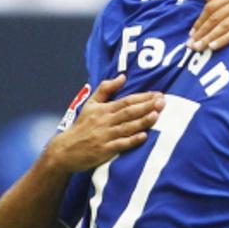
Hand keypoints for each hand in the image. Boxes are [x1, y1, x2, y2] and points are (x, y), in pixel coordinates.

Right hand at [44, 75, 162, 172]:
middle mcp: (105, 121)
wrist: (65, 150)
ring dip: (143, 121)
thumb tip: (123, 76)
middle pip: (129, 112)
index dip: (143, 97)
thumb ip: (105, 89)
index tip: (158, 94)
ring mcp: (105, 136)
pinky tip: (144, 136)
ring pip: (127, 127)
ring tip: (157, 115)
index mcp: (103, 110)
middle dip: (147, 106)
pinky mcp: (104, 150)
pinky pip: (121, 144)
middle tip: (163, 101)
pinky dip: (132, 140)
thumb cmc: (82, 126)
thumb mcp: (90, 104)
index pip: (126, 101)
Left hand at [188, 0, 228, 50]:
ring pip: (223, 24)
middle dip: (200, 31)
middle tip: (190, 44)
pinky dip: (223, 40)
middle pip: (215, 15)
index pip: (213, 6)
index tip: (192, 33)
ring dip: (208, 38)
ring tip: (197, 49)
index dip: (200, 20)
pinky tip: (213, 47)